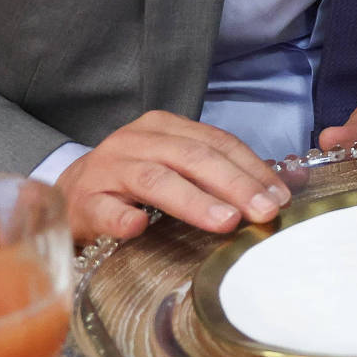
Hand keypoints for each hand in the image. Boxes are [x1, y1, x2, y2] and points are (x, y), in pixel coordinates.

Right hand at [51, 111, 292, 242]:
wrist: (70, 197)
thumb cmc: (135, 186)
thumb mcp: (179, 170)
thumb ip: (224, 175)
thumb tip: (286, 187)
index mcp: (165, 128)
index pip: (217, 143)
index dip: (252, 168)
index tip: (280, 197)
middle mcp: (135, 141)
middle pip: (192, 157)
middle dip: (234, 185)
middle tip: (262, 212)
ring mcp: (107, 170)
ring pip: (154, 179)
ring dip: (192, 200)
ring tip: (226, 221)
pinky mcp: (83, 202)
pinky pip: (104, 208)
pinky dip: (122, 217)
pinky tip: (138, 228)